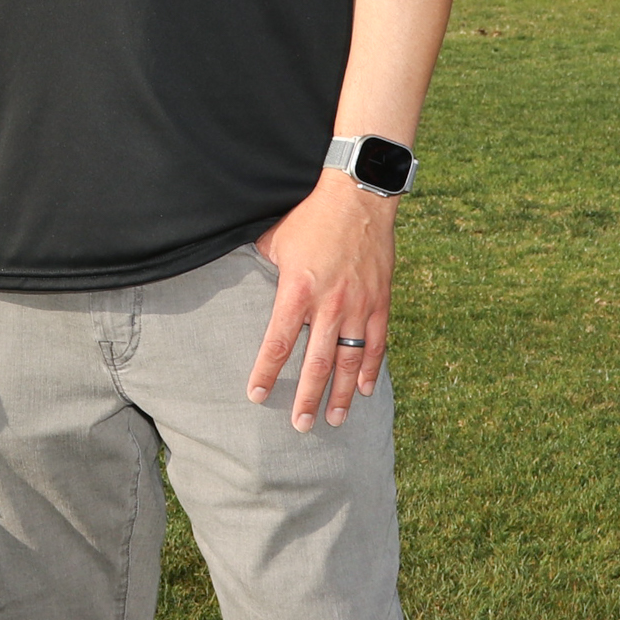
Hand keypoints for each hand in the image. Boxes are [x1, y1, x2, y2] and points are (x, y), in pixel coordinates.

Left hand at [247, 170, 396, 430]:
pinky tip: (363, 390)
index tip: (257, 396)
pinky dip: (371, 369)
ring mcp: (359, 305)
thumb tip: (239, 279)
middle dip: (307, 398)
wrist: (359, 194)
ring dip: (340, 394)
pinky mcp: (380, 301)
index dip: (266, 372)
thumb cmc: (310, 214)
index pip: (278, 342)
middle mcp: (330, 304)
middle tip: (300, 426)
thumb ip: (261, 267)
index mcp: (298, 290)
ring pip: (349, 361)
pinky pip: (376, 344)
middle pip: (316, 363)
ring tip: (333, 420)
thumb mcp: (275, 238)